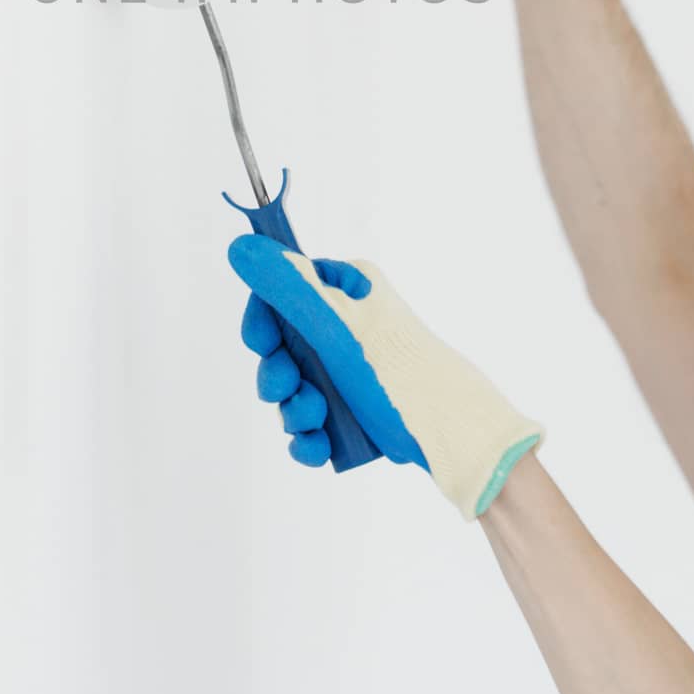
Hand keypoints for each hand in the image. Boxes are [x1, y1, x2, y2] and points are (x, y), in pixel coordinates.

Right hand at [228, 235, 542, 517]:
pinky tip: (317, 448)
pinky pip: (311, 425)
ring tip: (316, 421)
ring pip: (292, 392)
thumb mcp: (337, 322)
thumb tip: (241, 245)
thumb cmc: (398, 367)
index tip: (260, 343)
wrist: (451, 431)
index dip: (262, 322)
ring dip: (294, 411)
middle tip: (288, 388)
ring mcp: (348, 372)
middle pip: (281, 349)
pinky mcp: (353, 412)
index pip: (281, 294)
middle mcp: (344, 326)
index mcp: (345, 290)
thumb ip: (286, 286)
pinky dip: (308, 439)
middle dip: (279, 376)